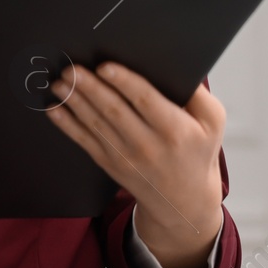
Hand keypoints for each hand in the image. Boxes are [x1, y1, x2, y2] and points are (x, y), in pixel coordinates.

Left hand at [46, 62, 224, 267]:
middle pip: (114, 110)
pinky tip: (54, 109)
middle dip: (90, 87)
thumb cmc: (197, 151)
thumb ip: (198, 95)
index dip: (124, 82)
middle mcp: (148, 144)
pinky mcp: (109, 163)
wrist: (183, 200)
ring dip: (74, 101)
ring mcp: (125, 156)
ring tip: (59, 82)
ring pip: (95, 123)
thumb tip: (175, 67)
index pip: (146, 101)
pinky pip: (84, 141)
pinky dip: (67, 124)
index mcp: (176, 130)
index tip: (105, 66)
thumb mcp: (213, 122)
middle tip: (72, 68)